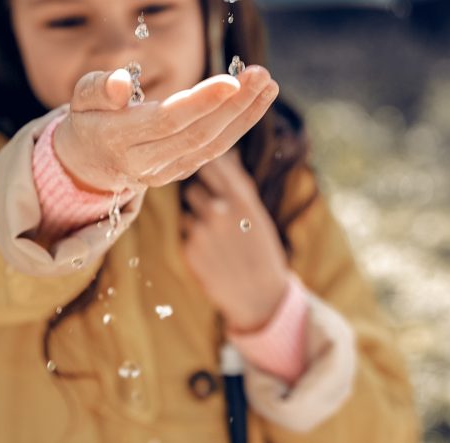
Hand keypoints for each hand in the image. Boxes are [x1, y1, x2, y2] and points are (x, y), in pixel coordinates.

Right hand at [54, 66, 278, 192]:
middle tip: (261, 74)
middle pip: (197, 134)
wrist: (87, 163)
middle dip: (234, 105)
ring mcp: (164, 172)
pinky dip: (240, 125)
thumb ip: (98, 88)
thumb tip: (120, 84)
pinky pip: (215, 151)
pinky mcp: (180, 172)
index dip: (201, 102)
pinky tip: (257, 100)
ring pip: (212, 146)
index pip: (166, 121)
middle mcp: (143, 162)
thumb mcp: (82, 98)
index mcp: (117, 138)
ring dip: (245, 115)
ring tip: (268, 84)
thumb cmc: (89, 117)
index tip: (232, 80)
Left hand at [181, 151, 289, 332]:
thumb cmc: (262, 250)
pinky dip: (196, 239)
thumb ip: (238, 184)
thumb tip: (226, 154)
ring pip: (188, 210)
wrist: (259, 296)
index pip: (211, 165)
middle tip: (216, 213)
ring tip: (218, 238)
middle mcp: (219, 210)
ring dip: (198, 218)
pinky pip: (187, 233)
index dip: (205, 166)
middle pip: (193, 187)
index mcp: (241, 199)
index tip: (204, 169)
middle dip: (202, 197)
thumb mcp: (258, 214)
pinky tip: (213, 253)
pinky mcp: (189, 249)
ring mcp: (202, 230)